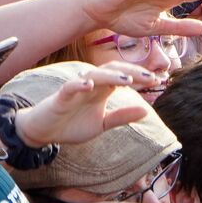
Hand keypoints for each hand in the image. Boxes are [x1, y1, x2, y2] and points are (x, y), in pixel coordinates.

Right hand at [13, 61, 154, 146]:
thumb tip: (146, 111)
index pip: (123, 77)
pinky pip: (69, 87)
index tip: (158, 80)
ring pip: (94, 75)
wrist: (43, 131)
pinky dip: (79, 84)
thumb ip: (122, 117)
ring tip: (127, 80)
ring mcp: (75, 90)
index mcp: (101, 90)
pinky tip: (89, 85)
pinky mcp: (60, 98)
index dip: (140, 77)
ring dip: (110, 76)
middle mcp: (90, 85)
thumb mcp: (103, 124)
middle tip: (150, 77)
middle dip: (132, 72)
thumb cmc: (72, 124)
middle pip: (112, 71)